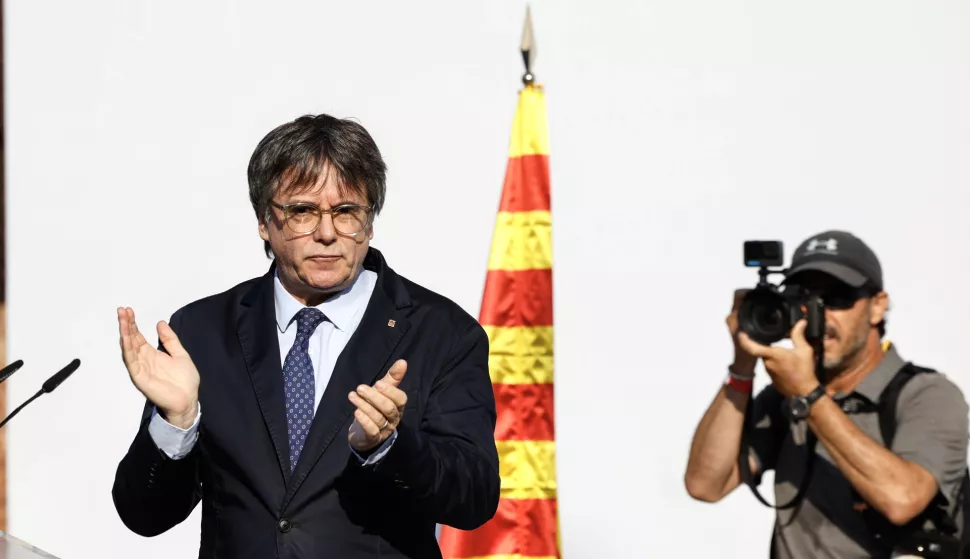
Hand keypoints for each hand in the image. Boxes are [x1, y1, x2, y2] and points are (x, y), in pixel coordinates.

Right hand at [118, 307, 199, 428]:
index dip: (133, 324)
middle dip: (126, 325)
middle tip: (122, 310)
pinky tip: (126, 338)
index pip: (139, 336)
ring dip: (124, 333)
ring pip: (129, 348)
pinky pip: (131, 361)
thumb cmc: (185, 380)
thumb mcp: (180, 354)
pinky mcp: (140, 377)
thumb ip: (170, 339)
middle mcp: (143, 359)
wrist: (188, 399)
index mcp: (152, 354)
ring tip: (122, 319)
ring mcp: (140, 368)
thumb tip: (161, 323)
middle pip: (132, 339)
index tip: (129, 310)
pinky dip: (128, 349)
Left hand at [348, 359, 407, 451]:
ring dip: (364, 405)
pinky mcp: (373, 438)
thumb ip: (392, 378)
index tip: (378, 383)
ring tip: (352, 396)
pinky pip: (372, 430)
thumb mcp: (382, 391)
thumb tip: (403, 361)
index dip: (390, 391)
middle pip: (388, 408)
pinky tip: (356, 412)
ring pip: (378, 418)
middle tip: (360, 388)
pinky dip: (364, 420)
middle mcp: (393, 419)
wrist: (363, 433)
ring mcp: (384, 430)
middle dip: (374, 397)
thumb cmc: (375, 408)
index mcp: (398, 406)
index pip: (400, 399)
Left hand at [726, 288, 756, 375]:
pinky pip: (746, 309)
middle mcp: (732, 316)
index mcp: (734, 317)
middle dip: (752, 294)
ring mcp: (735, 319)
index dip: (747, 290)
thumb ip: (760, 325)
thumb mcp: (756, 337)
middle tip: (764, 295)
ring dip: (753, 301)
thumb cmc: (747, 352)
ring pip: (743, 303)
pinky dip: (753, 307)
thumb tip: (769, 317)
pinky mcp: (739, 322)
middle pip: (741, 297)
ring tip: (764, 301)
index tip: (757, 291)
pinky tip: (762, 310)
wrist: (744, 361)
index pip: (738, 295)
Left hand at [737, 319, 818, 397]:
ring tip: (783, 350)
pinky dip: (775, 362)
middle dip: (765, 344)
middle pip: (760, 350)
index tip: (741, 333)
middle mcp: (767, 363)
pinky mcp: (771, 378)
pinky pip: (770, 366)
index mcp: (772, 355)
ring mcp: (768, 371)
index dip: (744, 340)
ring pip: (766, 358)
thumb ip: (799, 335)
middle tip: (772, 337)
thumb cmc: (804, 372)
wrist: (804, 392)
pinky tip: (785, 361)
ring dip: (772, 354)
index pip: (752, 347)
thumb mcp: (804, 351)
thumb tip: (800, 322)